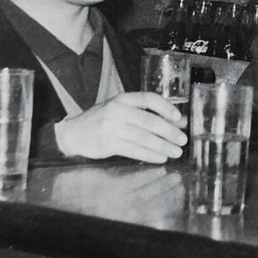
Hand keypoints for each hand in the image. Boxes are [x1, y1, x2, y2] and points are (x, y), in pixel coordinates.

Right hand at [55, 92, 186, 162]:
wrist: (74, 133)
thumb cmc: (103, 120)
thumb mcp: (121, 109)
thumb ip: (145, 113)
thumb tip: (177, 122)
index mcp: (123, 99)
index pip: (148, 98)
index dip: (166, 107)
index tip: (179, 118)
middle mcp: (117, 110)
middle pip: (149, 121)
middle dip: (169, 132)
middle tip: (182, 140)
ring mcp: (111, 127)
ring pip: (143, 137)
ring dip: (162, 146)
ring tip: (176, 152)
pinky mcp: (107, 144)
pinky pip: (133, 150)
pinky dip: (149, 155)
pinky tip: (160, 158)